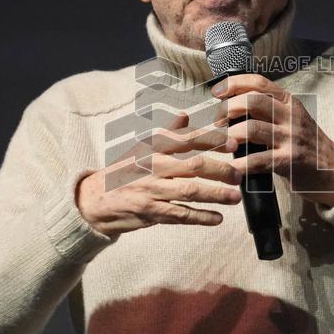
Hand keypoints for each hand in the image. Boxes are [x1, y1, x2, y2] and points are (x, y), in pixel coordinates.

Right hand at [75, 112, 242, 235]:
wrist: (94, 200)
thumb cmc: (123, 173)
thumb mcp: (140, 149)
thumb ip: (166, 133)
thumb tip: (185, 115)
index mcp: (153, 148)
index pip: (187, 139)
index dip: (212, 140)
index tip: (232, 143)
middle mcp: (153, 167)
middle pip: (194, 166)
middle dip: (221, 170)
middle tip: (239, 174)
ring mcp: (152, 190)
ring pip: (191, 191)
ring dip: (216, 194)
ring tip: (235, 197)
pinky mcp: (151, 213)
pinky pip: (181, 215)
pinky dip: (201, 217)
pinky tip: (217, 218)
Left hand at [211, 74, 333, 207]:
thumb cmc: (307, 145)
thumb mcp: (292, 119)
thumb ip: (269, 110)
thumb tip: (232, 106)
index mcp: (289, 102)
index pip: (258, 83)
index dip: (233, 83)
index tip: (216, 92)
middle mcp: (291, 116)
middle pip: (253, 101)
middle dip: (228, 109)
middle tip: (217, 122)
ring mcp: (291, 138)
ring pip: (252, 128)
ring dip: (230, 136)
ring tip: (222, 144)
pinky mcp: (290, 161)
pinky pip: (259, 159)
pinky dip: (240, 164)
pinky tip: (232, 168)